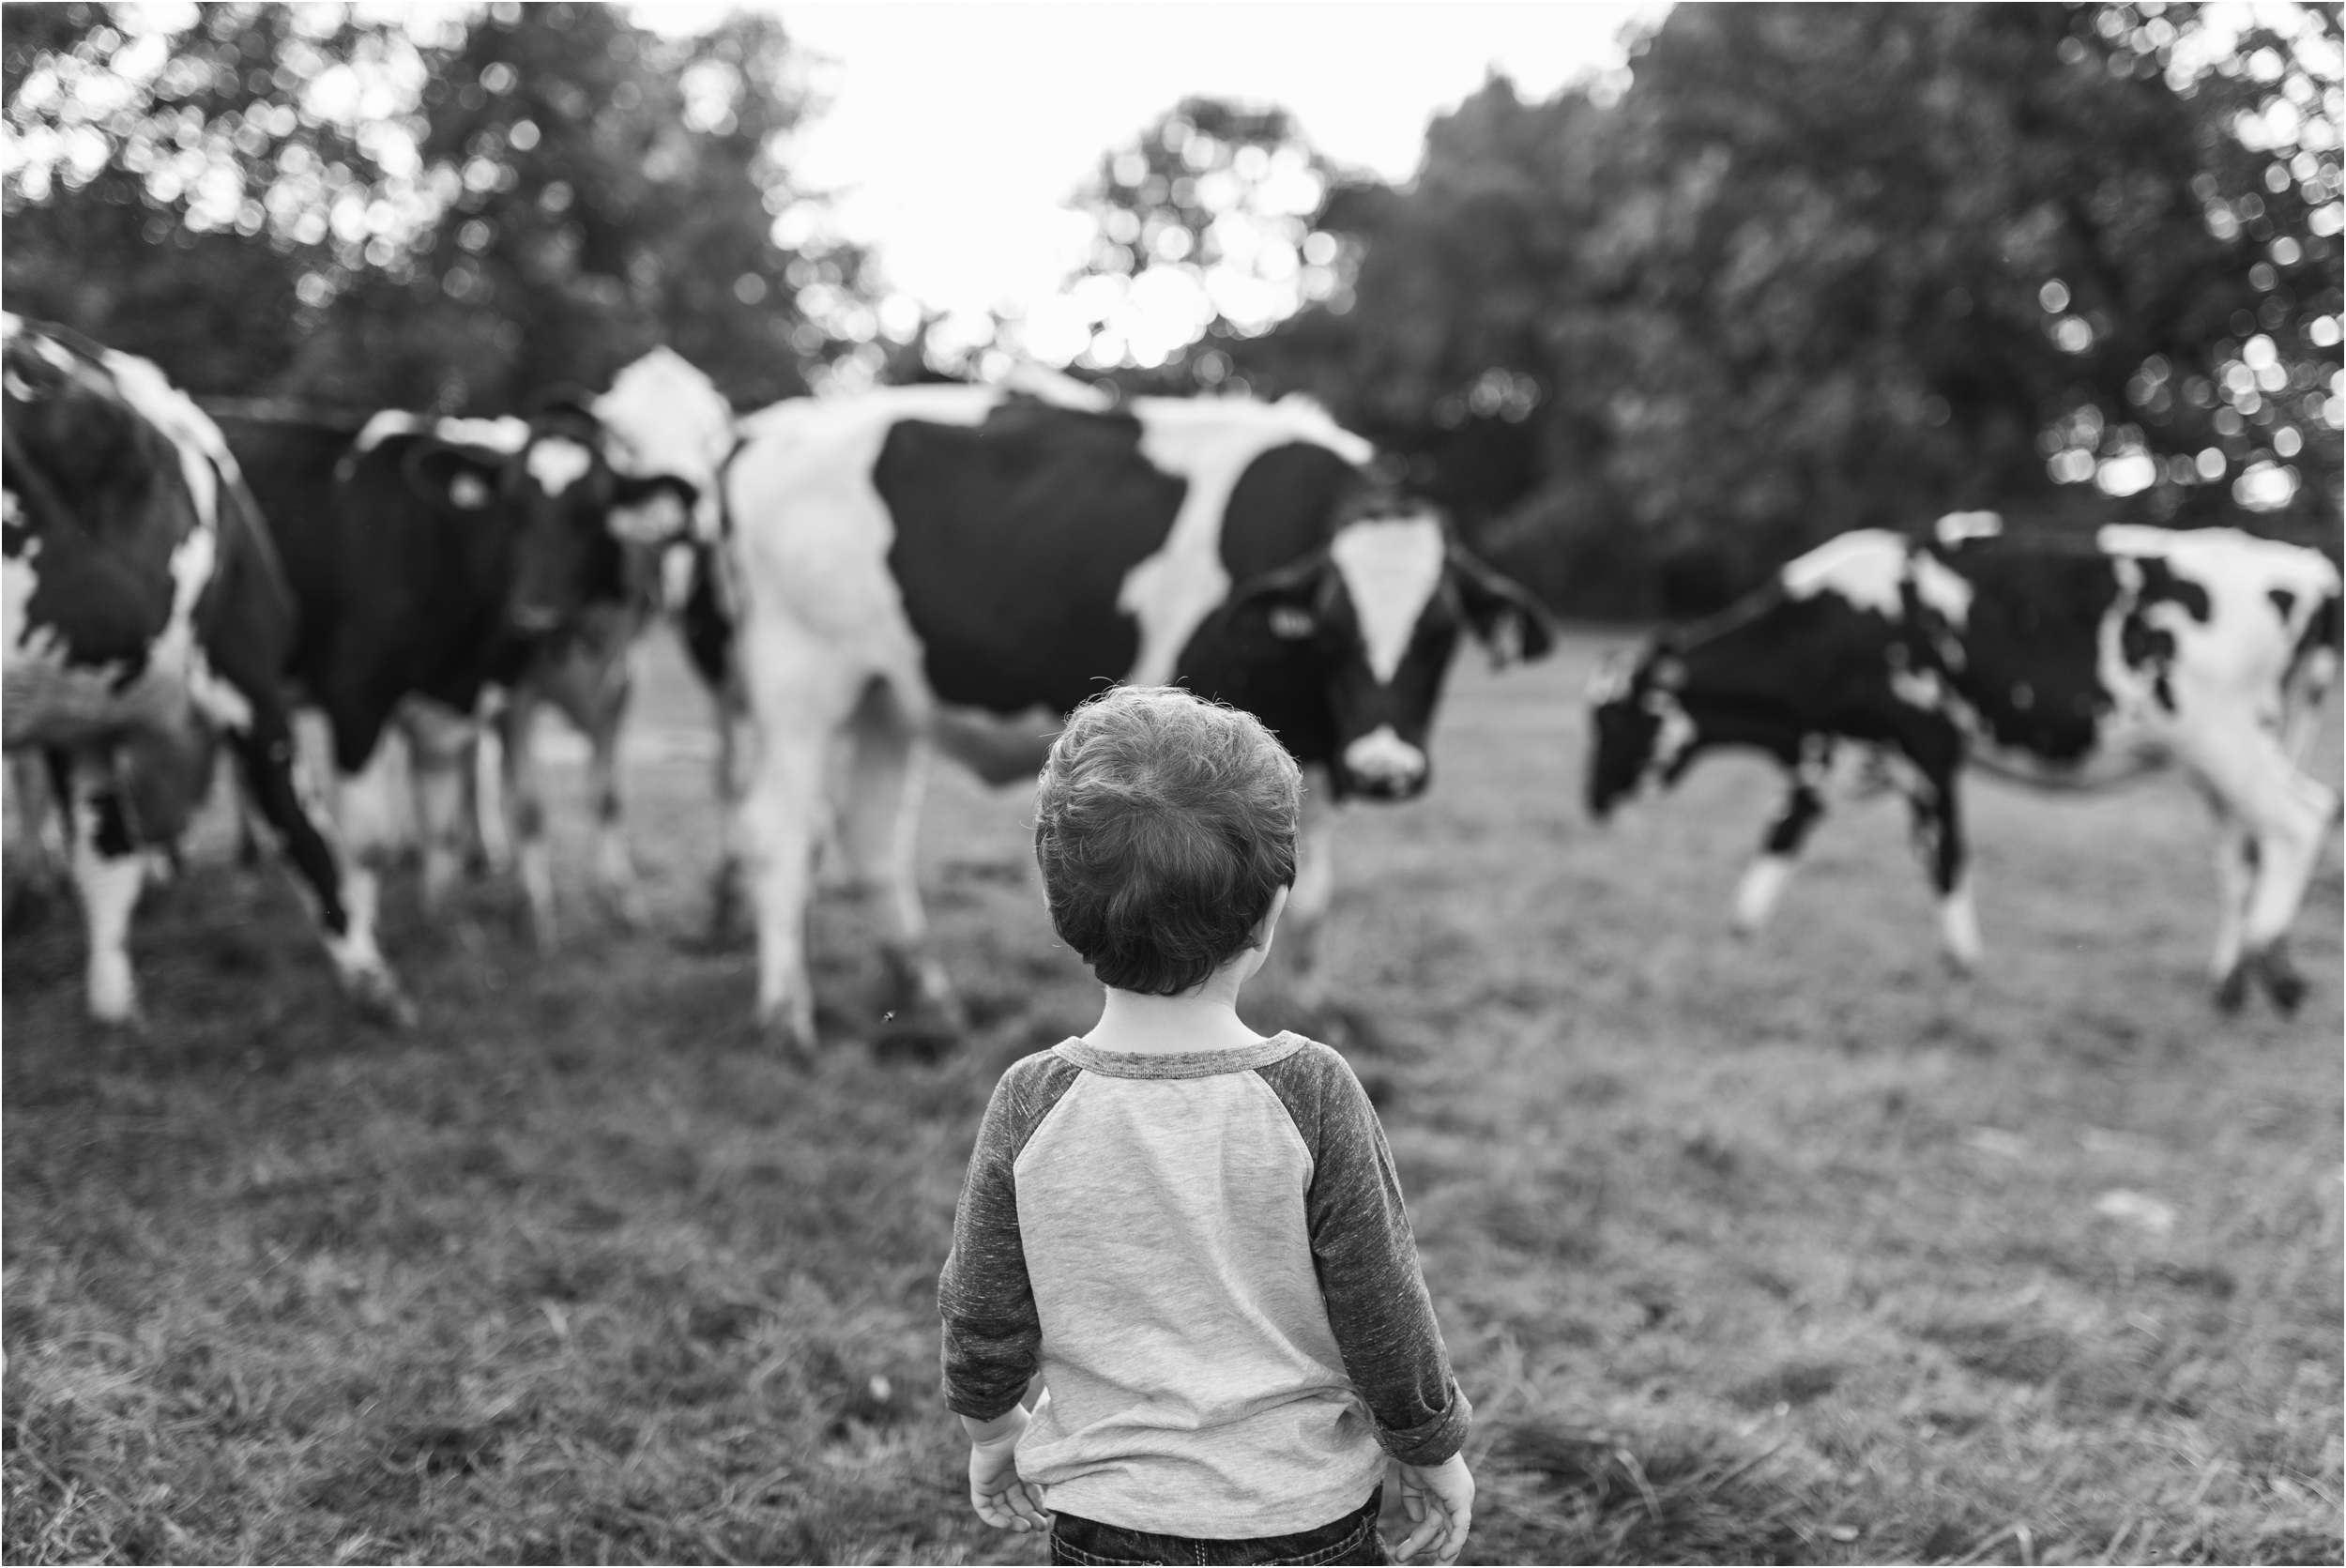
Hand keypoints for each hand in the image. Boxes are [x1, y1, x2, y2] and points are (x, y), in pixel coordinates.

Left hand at [964, 1406, 1051, 1532]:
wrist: (1002, 1425)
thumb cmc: (1024, 1433)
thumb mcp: (1042, 1454)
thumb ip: (1052, 1468)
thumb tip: (1070, 1482)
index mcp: (1022, 1466)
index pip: (1031, 1492)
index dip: (1040, 1505)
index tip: (1050, 1513)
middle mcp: (1007, 1475)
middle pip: (1018, 1503)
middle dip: (1031, 1517)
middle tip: (1042, 1527)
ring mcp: (993, 1481)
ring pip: (1003, 1509)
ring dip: (1015, 1521)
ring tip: (1028, 1528)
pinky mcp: (980, 1484)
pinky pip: (985, 1509)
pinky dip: (996, 1520)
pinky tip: (1010, 1524)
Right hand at [1389, 1453, 1473, 1564]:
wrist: (1421, 1439)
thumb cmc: (1416, 1455)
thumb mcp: (1411, 1482)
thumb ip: (1413, 1501)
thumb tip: (1416, 1521)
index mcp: (1445, 1493)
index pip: (1437, 1523)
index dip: (1422, 1538)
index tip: (1404, 1550)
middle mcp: (1456, 1498)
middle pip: (1441, 1531)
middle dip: (1421, 1546)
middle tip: (1401, 1558)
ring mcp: (1460, 1499)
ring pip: (1446, 1533)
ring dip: (1428, 1549)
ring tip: (1404, 1557)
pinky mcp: (1461, 1500)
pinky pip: (1459, 1528)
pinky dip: (1453, 1544)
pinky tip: (1443, 1557)